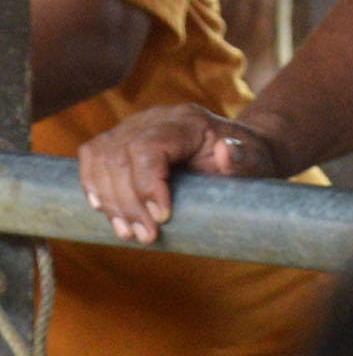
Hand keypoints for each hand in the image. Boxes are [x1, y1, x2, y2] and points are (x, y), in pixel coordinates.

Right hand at [78, 103, 279, 244]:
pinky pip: (94, 156)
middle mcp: (154, 119)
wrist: (240, 153)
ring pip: (102, 157)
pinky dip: (93, 182)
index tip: (161, 217)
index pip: (149, 146)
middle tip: (145, 236)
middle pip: (120, 155)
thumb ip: (244, 158)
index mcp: (186, 121)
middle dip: (128, 201)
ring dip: (110, 199)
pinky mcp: (122, 140)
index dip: (147, 182)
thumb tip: (227, 152)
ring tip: (128, 233)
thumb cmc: (249, 160)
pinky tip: (102, 209)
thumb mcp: (256, 160)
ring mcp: (134, 127)